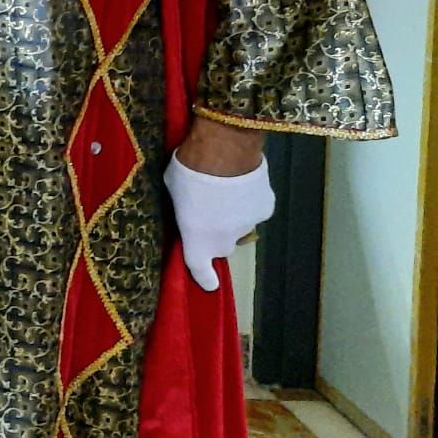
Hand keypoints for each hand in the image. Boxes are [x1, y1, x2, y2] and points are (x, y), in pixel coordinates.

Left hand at [164, 153, 274, 291]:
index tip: (209, 284)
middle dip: (216, 233)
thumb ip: (182, 206)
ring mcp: (248, 226)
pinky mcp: (265, 210)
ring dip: (233, 213)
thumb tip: (188, 203)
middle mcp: (224, 241)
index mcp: (197, 239)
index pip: (199, 267)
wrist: (226, 153)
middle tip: (208, 210)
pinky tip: (243, 181)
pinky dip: (249, 199)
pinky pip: (254, 208)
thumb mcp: (172, 190)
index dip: (204, 277)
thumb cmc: (187, 171)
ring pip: (240, 225)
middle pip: (222, 245)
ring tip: (225, 188)